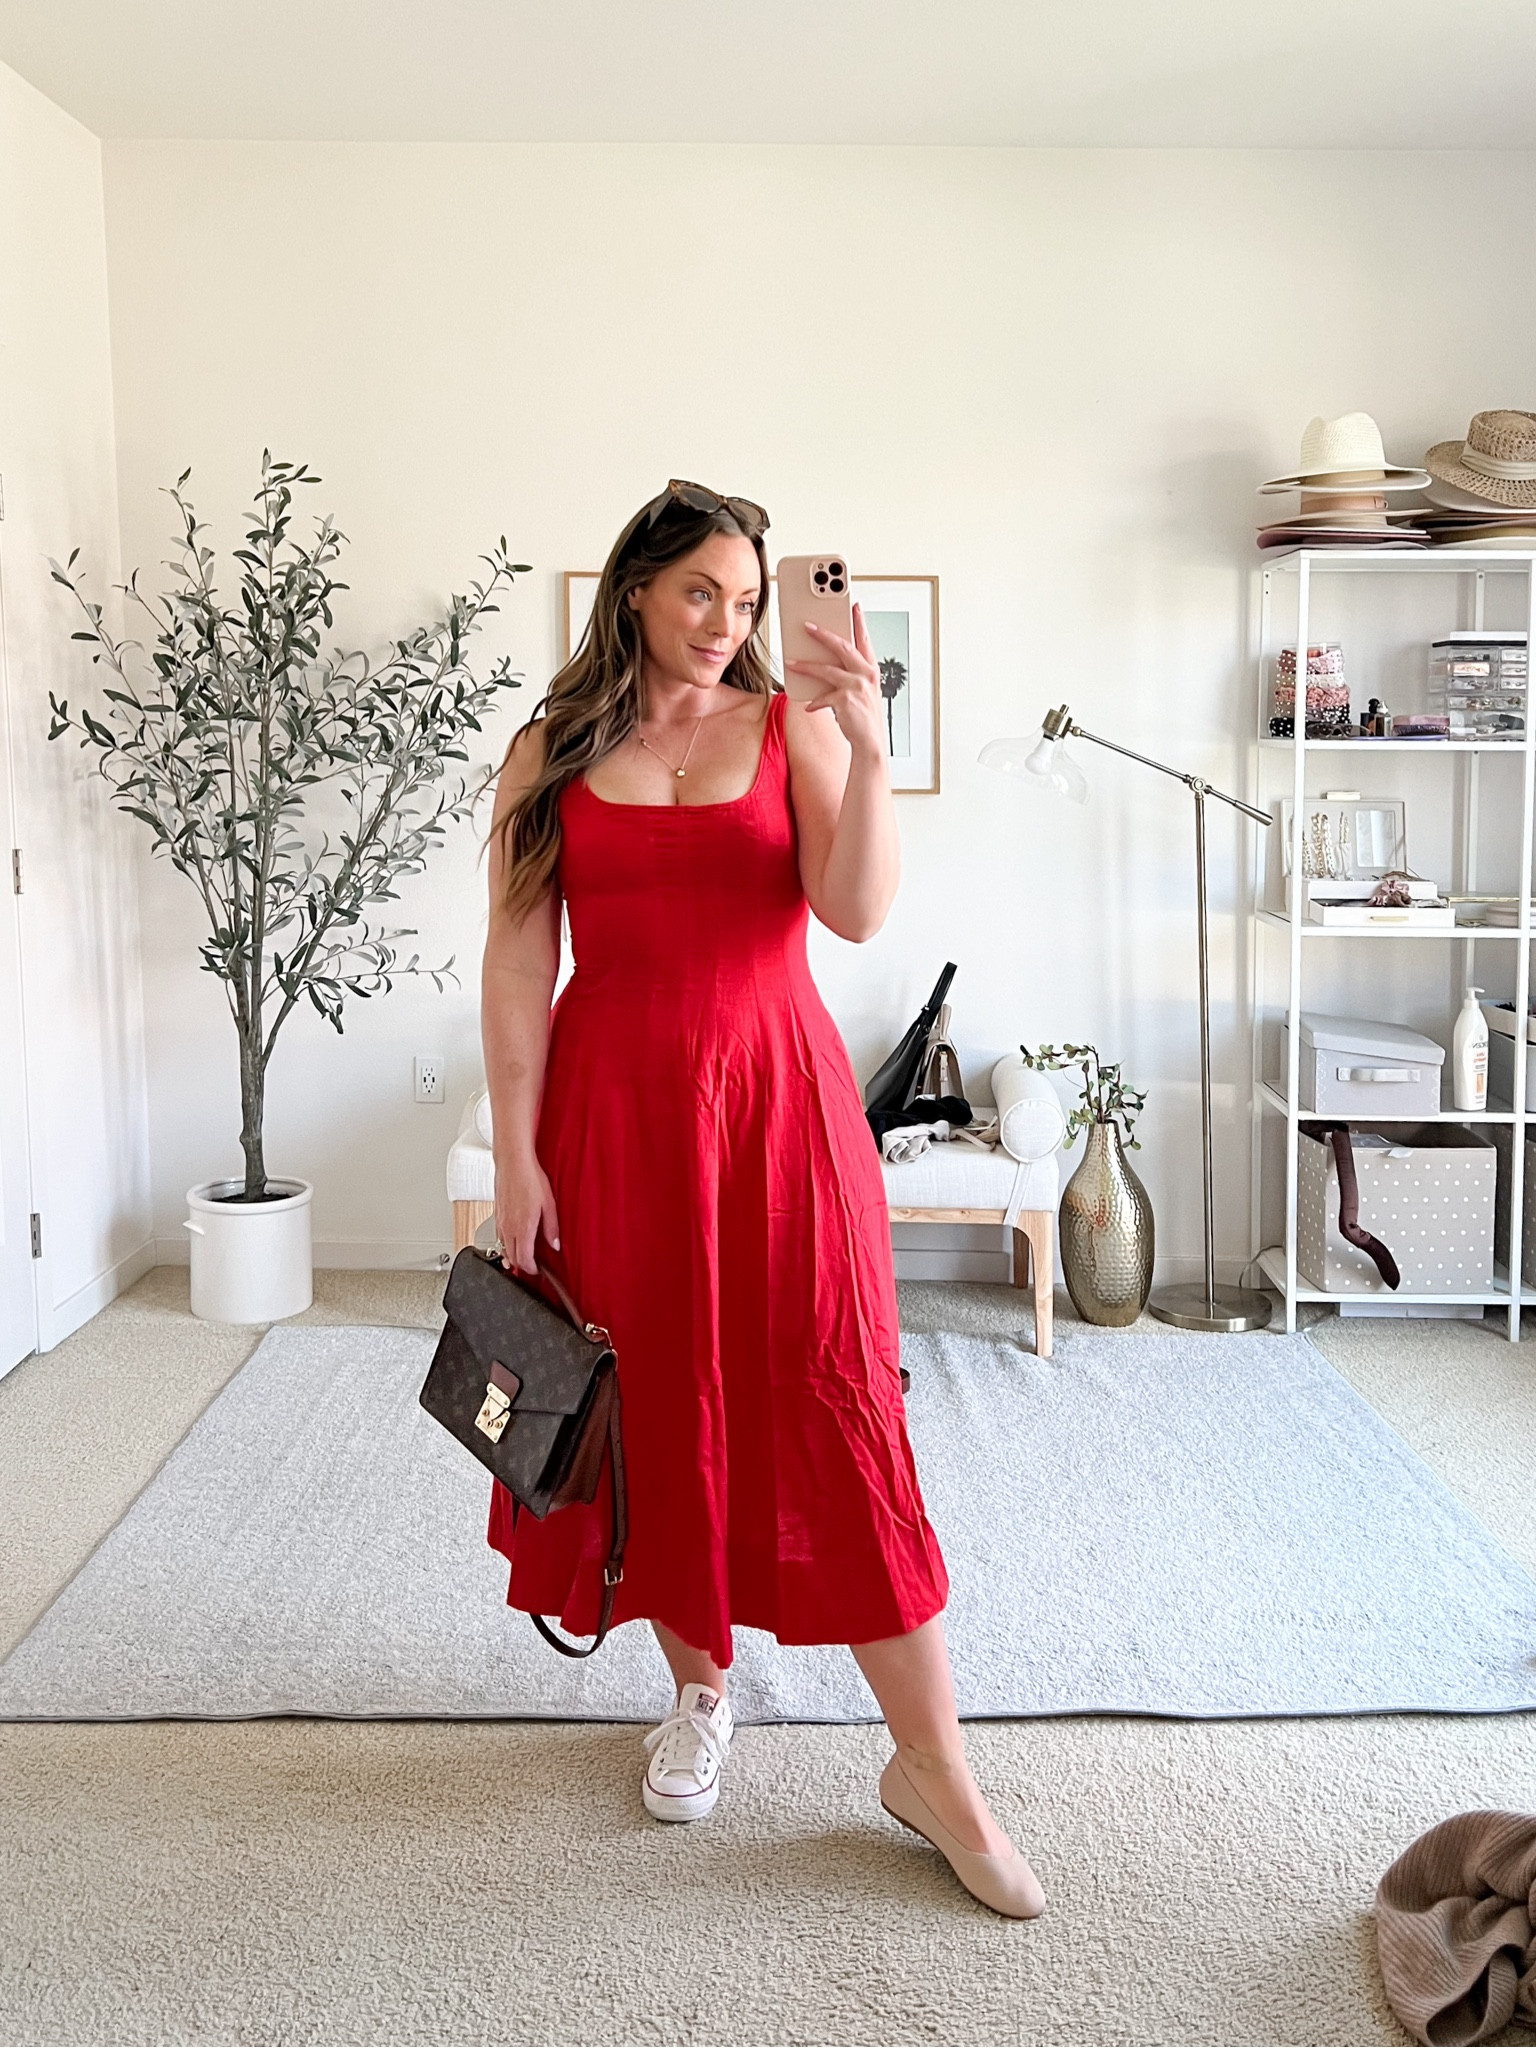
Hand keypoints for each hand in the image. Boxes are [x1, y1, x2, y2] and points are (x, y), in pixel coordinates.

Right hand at [493, 1152, 560, 1273]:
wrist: (512, 1163)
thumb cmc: (530, 1179)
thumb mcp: (549, 1204)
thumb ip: (552, 1228)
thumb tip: (555, 1244)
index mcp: (522, 1228)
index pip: (524, 1259)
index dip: (531, 1269)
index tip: (537, 1271)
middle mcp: (508, 1228)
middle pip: (512, 1257)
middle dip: (522, 1266)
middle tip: (532, 1267)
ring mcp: (499, 1222)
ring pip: (502, 1249)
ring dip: (512, 1256)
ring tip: (522, 1259)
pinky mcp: (496, 1214)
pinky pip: (498, 1237)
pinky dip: (504, 1245)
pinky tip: (510, 1242)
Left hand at [785, 604, 887, 756]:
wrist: (870, 742)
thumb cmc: (863, 717)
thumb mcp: (860, 692)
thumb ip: (848, 676)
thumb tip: (824, 665)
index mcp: (870, 670)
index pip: (864, 640)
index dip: (859, 622)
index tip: (853, 606)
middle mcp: (866, 675)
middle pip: (842, 647)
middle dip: (823, 634)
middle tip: (807, 626)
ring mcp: (857, 687)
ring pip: (826, 669)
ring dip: (806, 666)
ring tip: (791, 662)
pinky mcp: (845, 700)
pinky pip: (823, 696)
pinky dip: (815, 702)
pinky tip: (809, 706)